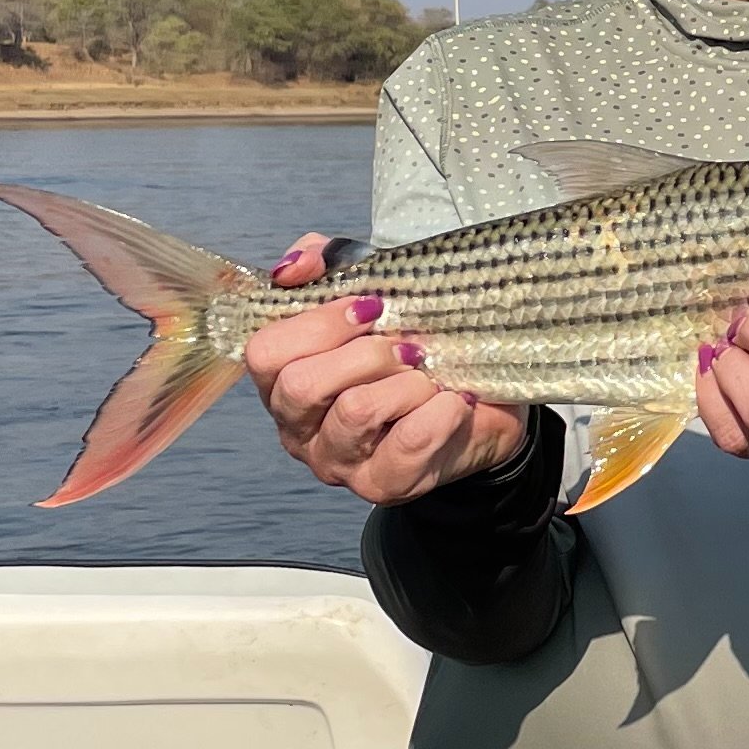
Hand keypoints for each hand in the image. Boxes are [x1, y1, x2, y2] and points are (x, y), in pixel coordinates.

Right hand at [247, 232, 530, 504]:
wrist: (481, 404)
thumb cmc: (413, 346)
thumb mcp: (372, 289)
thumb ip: (326, 263)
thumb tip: (296, 265)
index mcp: (284, 380)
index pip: (266, 353)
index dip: (318, 323)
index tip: (372, 306)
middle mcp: (299, 428)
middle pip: (301, 385)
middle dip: (365, 354)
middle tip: (409, 347)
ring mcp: (337, 463)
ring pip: (354, 412)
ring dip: (406, 382)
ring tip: (430, 374)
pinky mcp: (384, 485)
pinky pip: (407, 444)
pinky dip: (439, 412)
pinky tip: (454, 401)